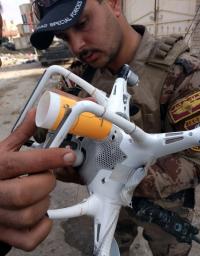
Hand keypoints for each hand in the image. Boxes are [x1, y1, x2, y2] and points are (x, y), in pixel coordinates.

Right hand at [0, 109, 75, 250]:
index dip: (49, 157)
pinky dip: (42, 227)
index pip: (23, 162)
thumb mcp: (3, 149)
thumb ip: (23, 133)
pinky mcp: (4, 234)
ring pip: (30, 215)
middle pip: (26, 192)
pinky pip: (29, 239)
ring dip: (44, 202)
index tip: (67, 154)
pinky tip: (40, 215)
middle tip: (46, 177)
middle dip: (46, 183)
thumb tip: (38, 113)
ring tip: (40, 194)